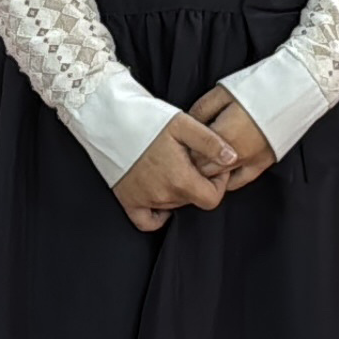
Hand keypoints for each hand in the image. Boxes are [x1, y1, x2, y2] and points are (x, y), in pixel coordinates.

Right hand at [114, 113, 234, 230]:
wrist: (106, 118)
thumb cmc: (144, 117)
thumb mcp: (182, 123)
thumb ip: (211, 143)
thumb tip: (232, 158)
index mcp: (180, 179)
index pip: (212, 199)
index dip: (218, 183)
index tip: (212, 166)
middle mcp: (163, 195)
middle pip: (192, 200)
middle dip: (198, 182)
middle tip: (191, 160)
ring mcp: (144, 200)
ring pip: (173, 206)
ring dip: (178, 190)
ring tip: (172, 165)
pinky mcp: (127, 200)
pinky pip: (147, 221)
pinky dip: (157, 213)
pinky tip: (160, 195)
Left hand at [189, 88, 275, 191]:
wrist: (295, 90)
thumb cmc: (260, 87)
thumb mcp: (223, 91)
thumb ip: (201, 110)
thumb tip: (187, 123)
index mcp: (224, 134)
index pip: (194, 153)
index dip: (184, 149)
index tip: (181, 143)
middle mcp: (236, 154)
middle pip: (204, 168)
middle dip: (194, 162)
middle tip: (188, 152)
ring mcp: (251, 160)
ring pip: (219, 177)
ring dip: (208, 171)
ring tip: (203, 159)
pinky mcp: (264, 163)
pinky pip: (240, 181)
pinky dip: (227, 181)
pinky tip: (220, 175)